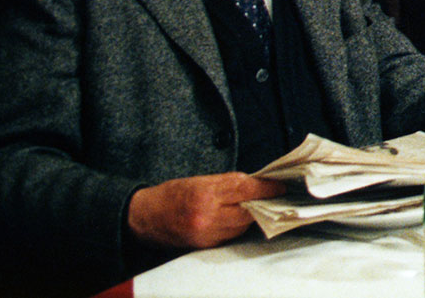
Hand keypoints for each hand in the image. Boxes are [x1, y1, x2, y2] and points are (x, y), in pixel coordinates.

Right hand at [126, 172, 283, 249]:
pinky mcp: (205, 245)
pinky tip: (236, 218)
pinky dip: (237, 226)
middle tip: (271, 195)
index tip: (279, 186)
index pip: (246, 189)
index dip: (267, 187)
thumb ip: (229, 182)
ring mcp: (206, 233)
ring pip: (242, 225)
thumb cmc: (172, 194)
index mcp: (206, 193)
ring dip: (250, 215)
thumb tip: (257, 184)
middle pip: (249, 210)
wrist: (144, 217)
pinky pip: (230, 236)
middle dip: (262, 202)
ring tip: (251, 205)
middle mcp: (207, 215)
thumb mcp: (200, 180)